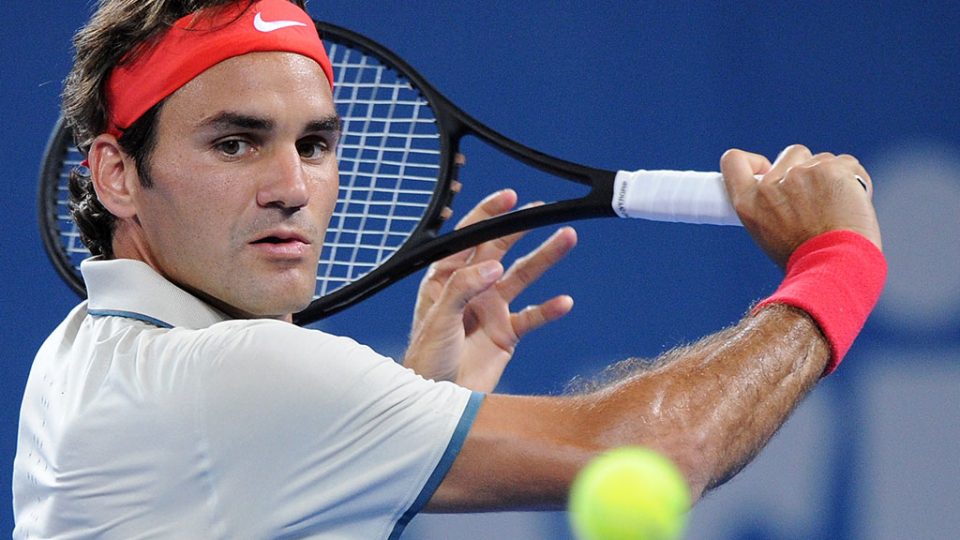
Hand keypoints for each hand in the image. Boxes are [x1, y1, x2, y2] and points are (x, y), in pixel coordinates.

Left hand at [403, 190, 576, 391]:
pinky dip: (549, 309)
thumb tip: (494, 265)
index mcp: (445, 279)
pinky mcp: (507, 334)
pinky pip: (533, 316)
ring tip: (566, 238)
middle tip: (542, 211)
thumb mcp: (438, 320)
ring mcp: (490, 310)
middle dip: (520, 229)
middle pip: (499, 250)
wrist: (437, 400)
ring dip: (544, 258)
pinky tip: (564, 301)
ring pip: (522, 277)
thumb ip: (463, 289)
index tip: (510, 199)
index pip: (468, 239)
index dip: (488, 216)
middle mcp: (470, 289)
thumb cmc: (424, 360)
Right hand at [720, 144, 881, 267]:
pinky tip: (854, 202)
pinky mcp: (830, 169)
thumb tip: (789, 193)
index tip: (766, 170)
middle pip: (790, 154)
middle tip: (816, 200)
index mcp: (748, 203)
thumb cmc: (807, 260)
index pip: (734, 161)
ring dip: (830, 176)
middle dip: (804, 169)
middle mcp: (770, 185)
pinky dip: (853, 179)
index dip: (753, 162)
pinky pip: (846, 163)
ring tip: (837, 208)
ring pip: (821, 159)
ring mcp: (800, 174)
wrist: (835, 266)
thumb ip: (772, 207)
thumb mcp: (770, 236)